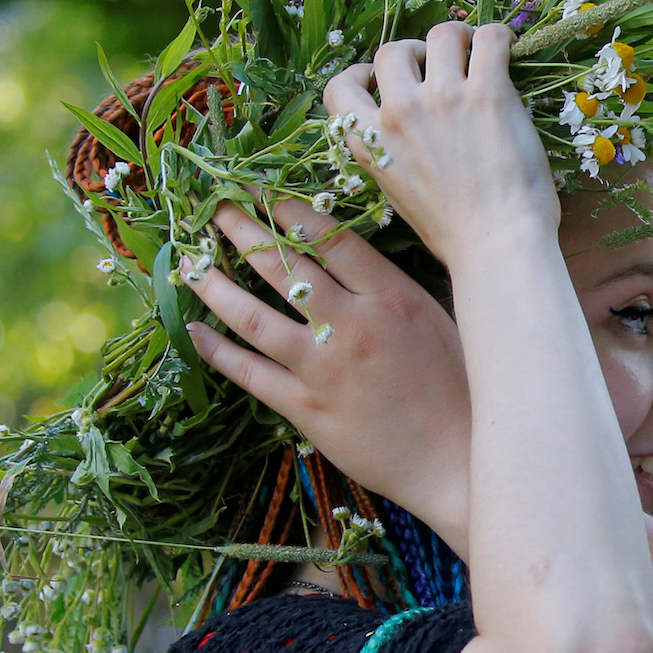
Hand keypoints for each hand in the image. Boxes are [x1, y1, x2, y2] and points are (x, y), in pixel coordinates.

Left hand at [186, 200, 472, 544]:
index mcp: (391, 297)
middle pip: (283, 267)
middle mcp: (351, 324)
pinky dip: (217, 350)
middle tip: (214, 210)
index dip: (287, 210)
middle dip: (242, 232)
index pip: (328, 238)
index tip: (260, 192)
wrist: (456, 460)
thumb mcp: (442, 323)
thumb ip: (395, 292)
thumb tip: (355, 263)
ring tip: (190, 264)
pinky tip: (195, 331)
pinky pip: (249, 372)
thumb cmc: (462, 390)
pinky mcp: (306, 408)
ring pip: (252, 316)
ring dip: (214, 285)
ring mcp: (323, 367)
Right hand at [325, 21, 556, 264]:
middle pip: (392, 51)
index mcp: (371, 143)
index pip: (340, 89)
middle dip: (415, 51)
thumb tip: (412, 140)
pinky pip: (489, 39)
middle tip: (442, 66)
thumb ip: (395, 160)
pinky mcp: (487, 93)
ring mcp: (441, 98)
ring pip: (441, 35)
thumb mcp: (402, 198)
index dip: (361, 75)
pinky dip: (498, 36)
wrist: (496, 246)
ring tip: (476, 51)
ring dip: (458, 37)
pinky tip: (507, 47)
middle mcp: (399, 113)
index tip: (380, 78)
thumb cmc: (457, 236)